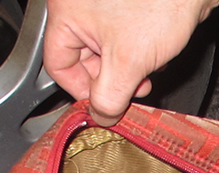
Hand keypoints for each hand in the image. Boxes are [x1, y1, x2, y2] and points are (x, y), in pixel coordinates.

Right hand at [44, 0, 217, 125]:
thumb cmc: (160, 4)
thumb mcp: (129, 62)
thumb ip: (109, 98)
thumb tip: (100, 116)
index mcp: (67, 12)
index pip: (59, 65)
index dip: (81, 91)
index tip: (102, 104)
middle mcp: (81, 6)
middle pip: (84, 61)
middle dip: (111, 81)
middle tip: (131, 89)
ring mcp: (104, 8)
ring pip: (106, 55)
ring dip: (127, 72)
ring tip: (146, 72)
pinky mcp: (125, 10)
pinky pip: (122, 43)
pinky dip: (137, 55)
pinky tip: (154, 56)